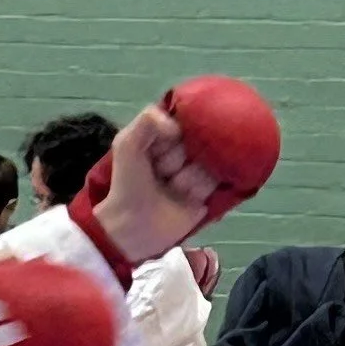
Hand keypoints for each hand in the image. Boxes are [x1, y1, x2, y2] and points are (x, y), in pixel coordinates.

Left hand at [85, 104, 222, 267]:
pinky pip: (217, 182)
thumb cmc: (128, 183)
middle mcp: (188, 149)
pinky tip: (185, 198)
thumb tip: (178, 128)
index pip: (189, 120)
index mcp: (169, 134)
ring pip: (210, 163)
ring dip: (188, 178)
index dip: (175, 133)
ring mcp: (201, 170)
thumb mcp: (127, 143)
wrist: (133, 225)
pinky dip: (198, 190)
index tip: (162, 144)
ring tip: (172, 189)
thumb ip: (148, 120)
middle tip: (161, 172)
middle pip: (201, 141)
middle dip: (177, 158)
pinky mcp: (211, 192)